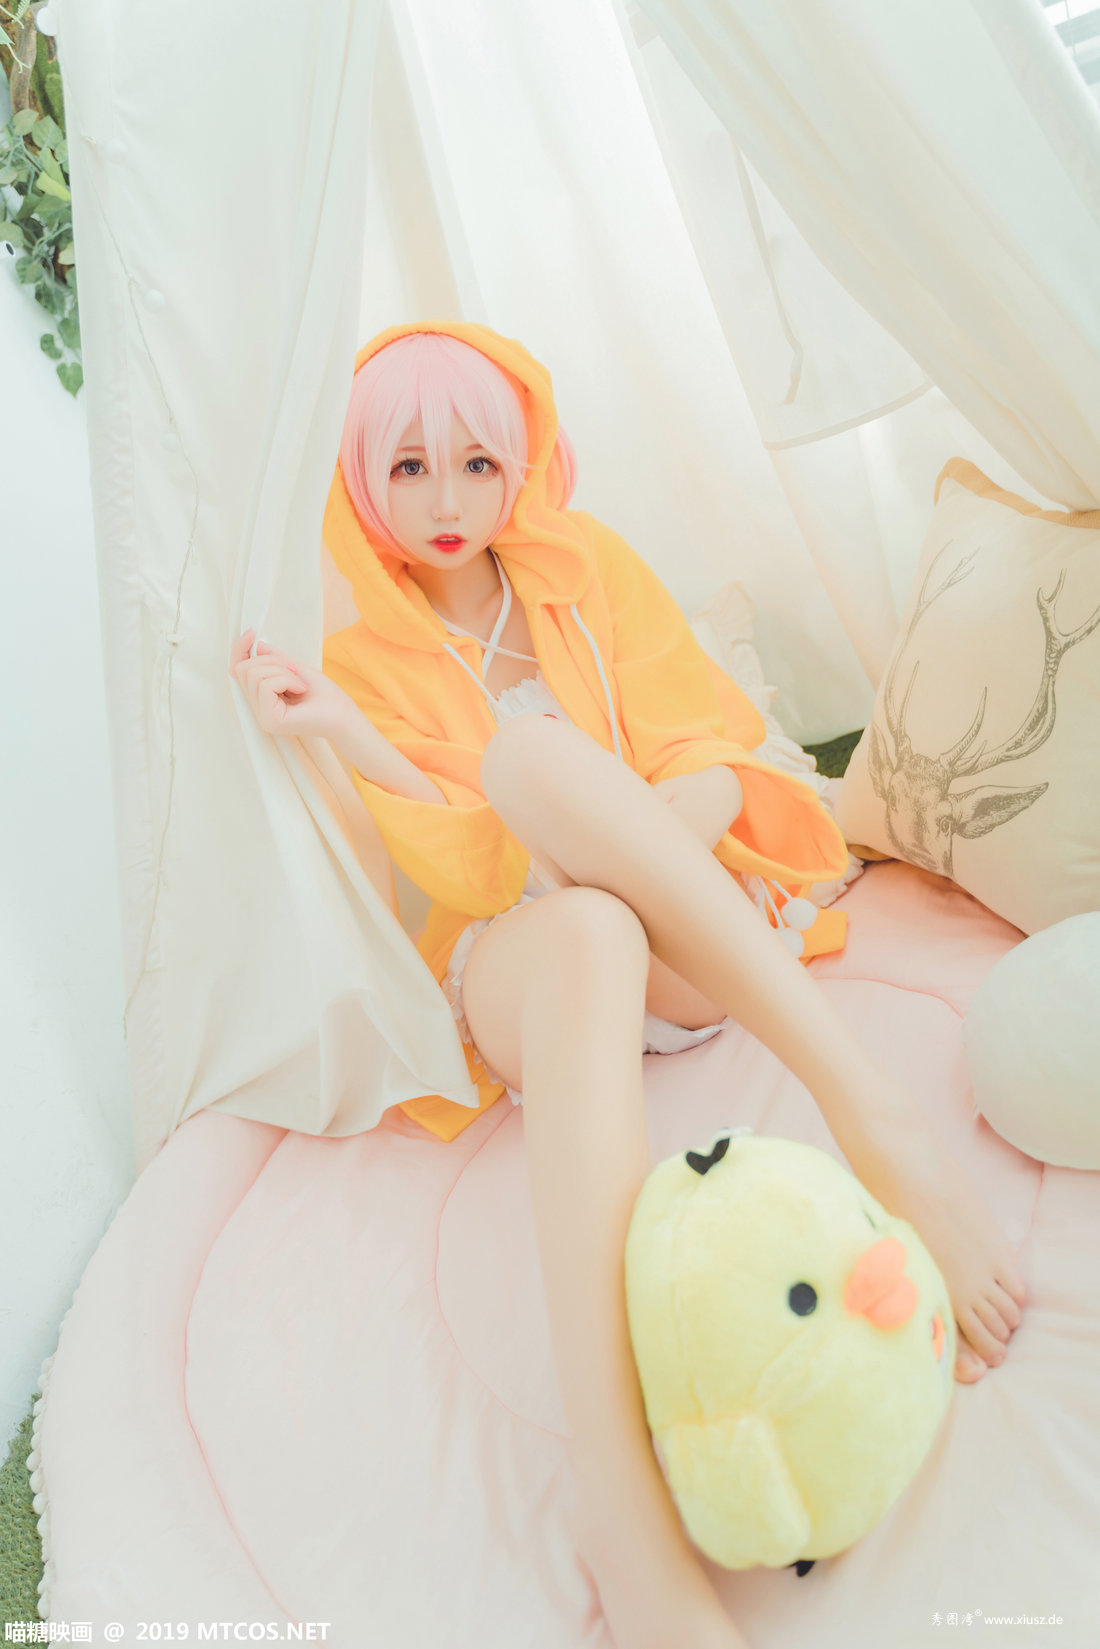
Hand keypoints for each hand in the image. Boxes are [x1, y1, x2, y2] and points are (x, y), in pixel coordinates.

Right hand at [228, 629, 355, 740]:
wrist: (344, 715)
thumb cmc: (326, 695)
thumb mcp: (297, 669)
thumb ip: (276, 660)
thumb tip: (258, 645)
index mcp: (262, 698)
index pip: (237, 671)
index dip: (239, 649)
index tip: (251, 632)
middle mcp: (258, 709)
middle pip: (244, 668)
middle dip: (271, 661)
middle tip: (295, 673)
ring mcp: (262, 717)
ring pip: (254, 674)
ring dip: (282, 671)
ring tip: (300, 683)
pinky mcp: (270, 720)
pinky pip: (266, 685)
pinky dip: (287, 680)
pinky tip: (301, 689)